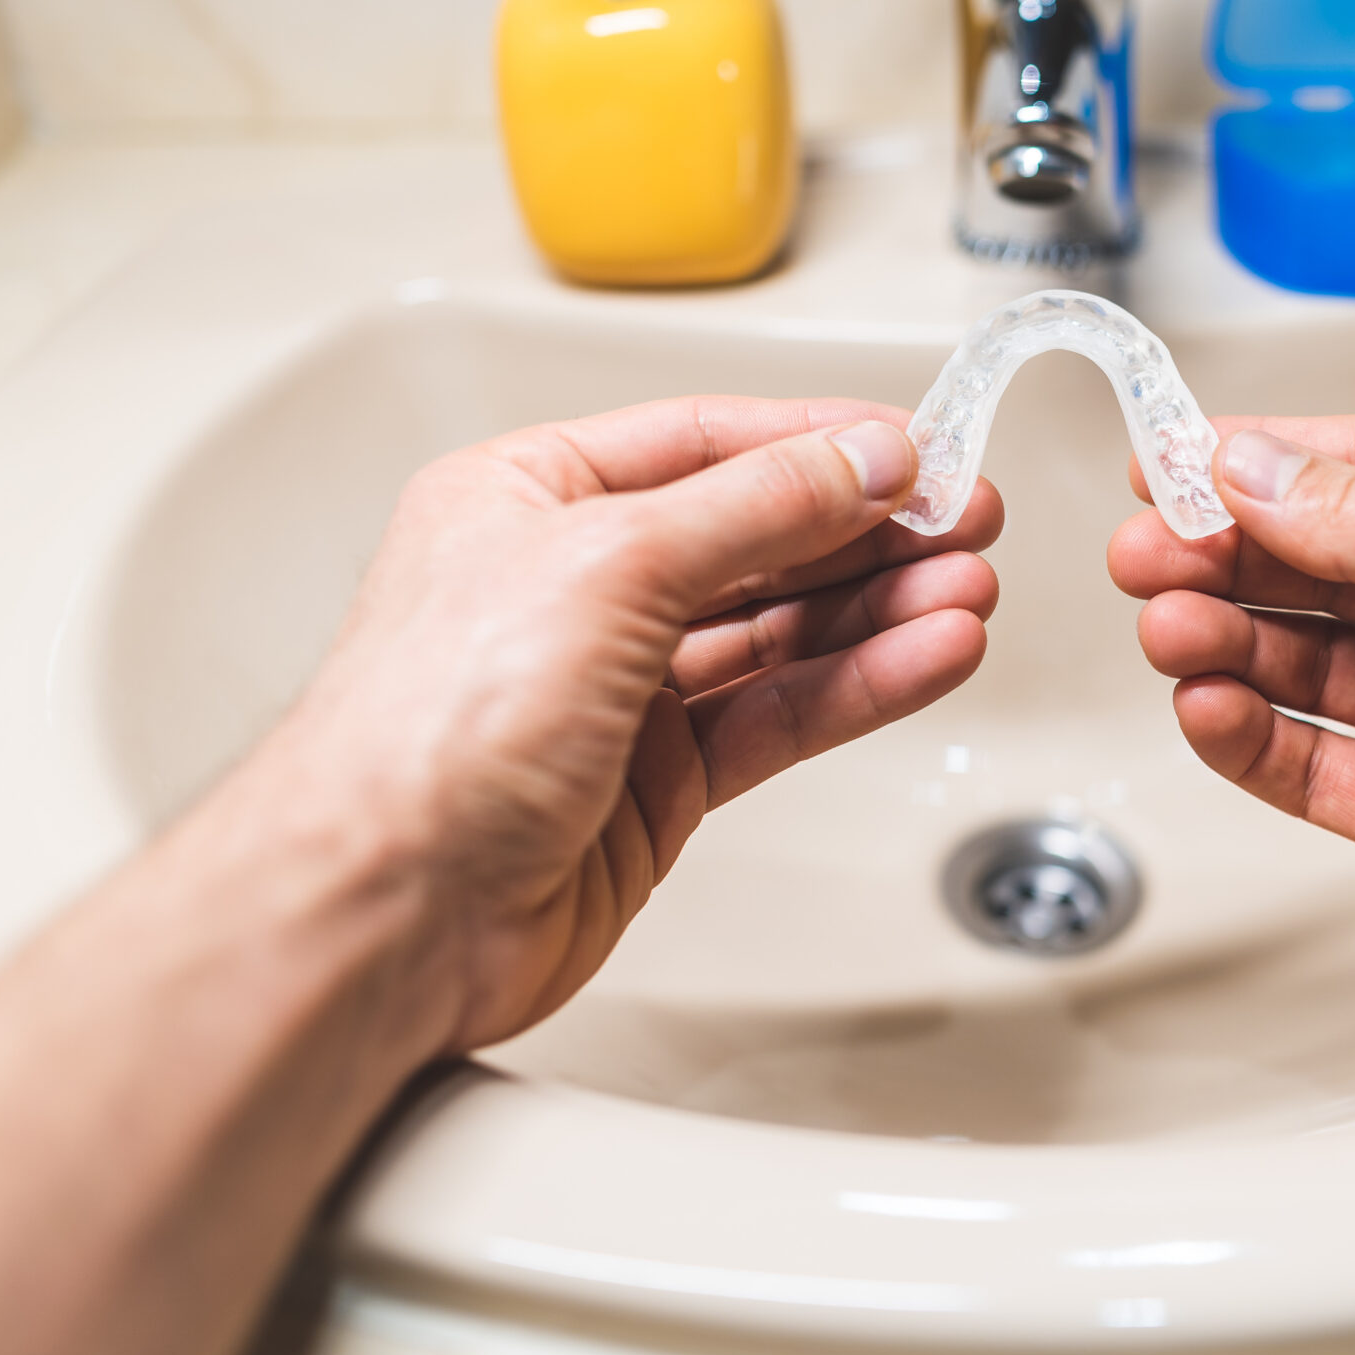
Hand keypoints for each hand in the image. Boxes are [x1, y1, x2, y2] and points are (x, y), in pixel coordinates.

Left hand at [214, 397, 1001, 1052]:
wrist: (385, 911)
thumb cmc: (425, 732)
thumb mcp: (609, 564)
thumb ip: (754, 508)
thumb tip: (856, 460)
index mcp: (528, 499)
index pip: (704, 443)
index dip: (819, 443)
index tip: (918, 449)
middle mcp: (573, 586)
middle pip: (756, 537)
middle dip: (868, 530)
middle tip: (968, 521)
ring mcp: (617, 690)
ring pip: (779, 632)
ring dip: (880, 610)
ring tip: (969, 590)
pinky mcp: (656, 782)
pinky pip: (780, 713)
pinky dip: (858, 686)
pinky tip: (926, 658)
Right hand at [1108, 416, 1354, 1028]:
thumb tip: (1258, 468)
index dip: (1259, 467)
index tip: (1167, 464)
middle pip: (1320, 571)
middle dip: (1225, 556)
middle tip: (1147, 555)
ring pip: (1307, 670)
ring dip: (1226, 644)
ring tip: (1169, 629)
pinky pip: (1320, 771)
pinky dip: (1251, 741)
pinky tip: (1207, 709)